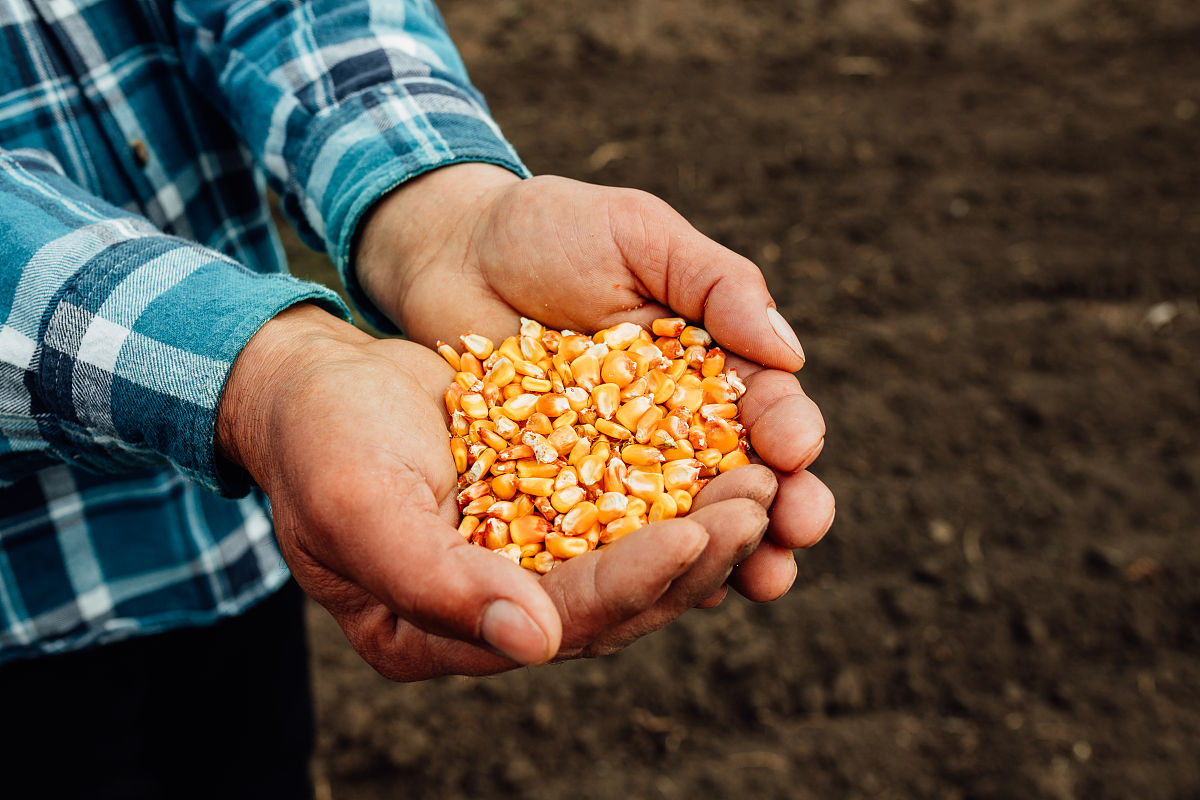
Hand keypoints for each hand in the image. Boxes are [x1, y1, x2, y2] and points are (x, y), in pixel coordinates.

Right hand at [215, 304, 778, 678]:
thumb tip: (539, 644)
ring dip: (704, 519)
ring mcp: (524, 557)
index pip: (562, 622)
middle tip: (766, 504)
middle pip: (617, 599)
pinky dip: (676, 480)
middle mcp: (495, 608)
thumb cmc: (320, 445)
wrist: (312, 384)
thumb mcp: (362, 510)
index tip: (700, 534)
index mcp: (443, 635)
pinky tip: (728, 449)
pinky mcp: (545, 505)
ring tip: (767, 479)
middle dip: (697, 554)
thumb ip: (439, 584)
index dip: (633, 583)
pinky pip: (624, 502)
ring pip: (634, 553)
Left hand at [355, 164, 833, 603]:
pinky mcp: (562, 493)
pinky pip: (608, 538)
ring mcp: (619, 466)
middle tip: (799, 528)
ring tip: (762, 579)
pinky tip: (670, 593)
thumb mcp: (639, 235)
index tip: (794, 448)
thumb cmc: (551, 229)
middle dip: (778, 507)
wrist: (451, 253)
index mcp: (710, 363)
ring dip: (728, 554)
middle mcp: (675, 424)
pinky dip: (640, 569)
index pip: (767, 406)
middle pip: (741, 477)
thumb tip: (791, 353)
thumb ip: (716, 286)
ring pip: (686, 522)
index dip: (789, 431)